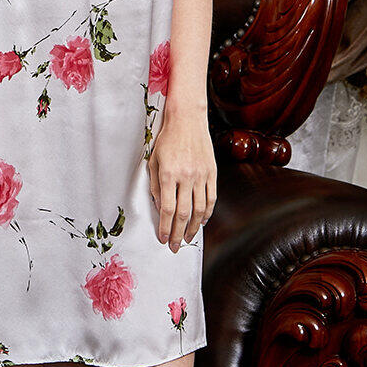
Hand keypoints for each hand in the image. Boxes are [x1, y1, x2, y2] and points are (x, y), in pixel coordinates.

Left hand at [147, 112, 216, 250]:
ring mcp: (201, 175)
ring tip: (187, 238)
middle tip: (174, 246)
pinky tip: (201, 221)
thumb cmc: (168, 139)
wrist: (187, 120)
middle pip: (183, 213)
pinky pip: (211, 198)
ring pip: (199, 209)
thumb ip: (155, 185)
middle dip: (177, 233)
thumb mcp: (154, 160)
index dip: (164, 227)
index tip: (162, 238)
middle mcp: (186, 176)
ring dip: (192, 227)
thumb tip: (158, 207)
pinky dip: (207, 213)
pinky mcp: (212, 172)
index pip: (166, 208)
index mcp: (168, 174)